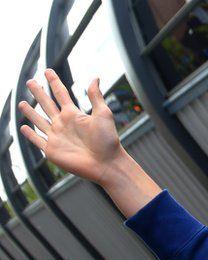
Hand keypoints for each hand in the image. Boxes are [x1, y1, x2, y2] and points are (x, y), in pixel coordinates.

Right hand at [18, 69, 159, 217]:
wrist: (106, 164)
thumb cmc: (108, 140)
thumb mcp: (103, 114)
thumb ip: (96, 96)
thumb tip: (95, 78)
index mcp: (74, 115)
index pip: (61, 94)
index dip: (54, 82)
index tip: (48, 71)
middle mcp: (63, 124)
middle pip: (47, 104)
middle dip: (39, 93)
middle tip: (31, 81)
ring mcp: (56, 137)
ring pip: (39, 121)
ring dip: (30, 112)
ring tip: (22, 103)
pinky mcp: (51, 150)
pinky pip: (37, 140)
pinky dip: (30, 134)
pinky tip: (23, 128)